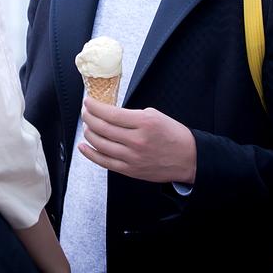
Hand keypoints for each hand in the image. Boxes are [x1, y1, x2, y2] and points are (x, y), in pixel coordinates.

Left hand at [78, 97, 196, 183]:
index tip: (88, 102)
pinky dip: (90, 153)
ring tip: (87, 125)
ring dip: (89, 133)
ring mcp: (132, 157)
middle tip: (85, 111)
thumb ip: (132, 115)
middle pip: (102, 128)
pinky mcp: (130, 170)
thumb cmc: (173, 136)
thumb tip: (110, 113)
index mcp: (144, 123)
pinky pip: (104, 162)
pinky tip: (83, 146)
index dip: (95, 107)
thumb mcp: (155, 115)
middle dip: (88, 117)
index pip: (111, 113)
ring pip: (100, 144)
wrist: (188, 159)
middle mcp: (137, 140)